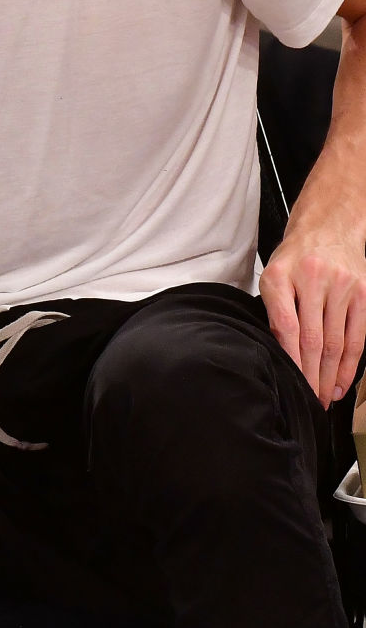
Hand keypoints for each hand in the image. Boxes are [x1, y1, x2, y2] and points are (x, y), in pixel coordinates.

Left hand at [261, 227, 365, 406]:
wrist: (330, 226)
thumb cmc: (295, 257)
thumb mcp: (272, 276)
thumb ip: (274, 311)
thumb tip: (278, 353)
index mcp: (281, 277)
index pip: (286, 327)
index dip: (290, 360)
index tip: (290, 385)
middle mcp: (313, 280)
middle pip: (313, 339)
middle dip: (310, 376)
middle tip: (308, 402)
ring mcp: (342, 286)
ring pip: (336, 341)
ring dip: (330, 375)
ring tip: (324, 398)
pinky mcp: (363, 292)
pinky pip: (358, 334)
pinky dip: (350, 362)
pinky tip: (342, 381)